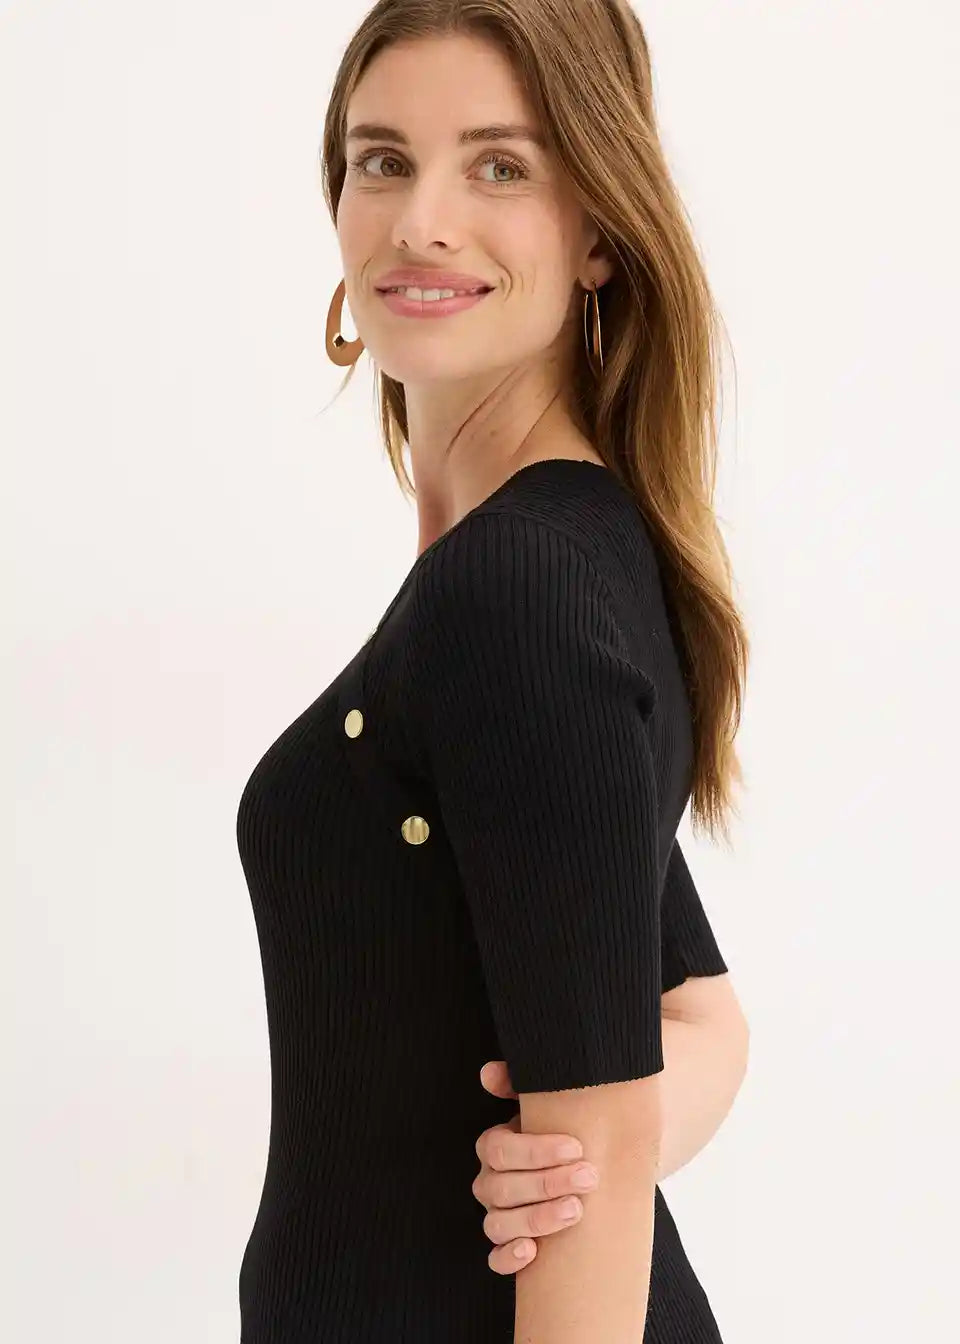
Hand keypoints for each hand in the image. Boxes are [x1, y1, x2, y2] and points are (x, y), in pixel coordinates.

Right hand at [472, 1059, 599, 1274]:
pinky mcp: (508, 1247)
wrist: (593, 1168)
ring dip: (536, 1219)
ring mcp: (496, 1216)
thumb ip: (520, 1084)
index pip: (500, 1150)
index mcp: (494, 1147)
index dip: (536, 1151)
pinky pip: (496, 1259)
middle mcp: (489, 1183)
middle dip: (547, 1183)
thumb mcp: (550, 1106)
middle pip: (502, 1188)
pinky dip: (509, 1257)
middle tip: (588, 1177)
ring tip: (576, 1210)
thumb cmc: (569, 1134)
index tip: (575, 1147)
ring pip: (498, 1224)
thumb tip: (489, 1073)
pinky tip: (533, 1251)